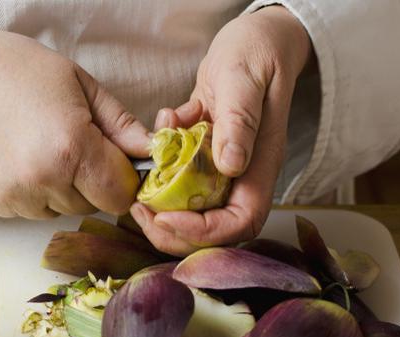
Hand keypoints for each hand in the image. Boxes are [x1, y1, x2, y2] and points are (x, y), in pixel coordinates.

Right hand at [0, 15, 149, 217]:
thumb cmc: (12, 71)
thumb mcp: (78, 82)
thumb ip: (121, 123)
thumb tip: (149, 152)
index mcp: (73, 147)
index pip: (121, 194)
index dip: (125, 181)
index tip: (117, 164)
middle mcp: (45, 180)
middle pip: (94, 205)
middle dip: (95, 182)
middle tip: (75, 147)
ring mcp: (16, 197)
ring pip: (63, 210)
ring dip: (64, 189)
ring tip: (42, 149)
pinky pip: (33, 210)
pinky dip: (36, 192)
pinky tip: (20, 160)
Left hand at [130, 6, 311, 254]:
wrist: (255, 41)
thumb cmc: (256, 54)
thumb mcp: (244, 79)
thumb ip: (239, 120)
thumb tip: (230, 164)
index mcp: (261, 164)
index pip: (240, 220)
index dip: (204, 230)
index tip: (165, 216)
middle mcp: (244, 173)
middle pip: (216, 228)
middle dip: (176, 231)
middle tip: (141, 211)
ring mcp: (224, 166)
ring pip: (196, 209)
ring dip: (164, 207)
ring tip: (139, 192)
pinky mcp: (205, 154)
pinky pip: (182, 178)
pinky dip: (162, 170)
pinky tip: (157, 140)